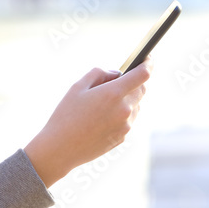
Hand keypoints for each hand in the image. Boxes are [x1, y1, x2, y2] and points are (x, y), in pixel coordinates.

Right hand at [24, 58, 151, 186]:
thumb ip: (99, 73)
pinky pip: (128, 120)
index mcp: (114, 93)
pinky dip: (121, 114)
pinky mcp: (123, 137)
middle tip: (116, 82)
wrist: (60, 148)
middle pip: (141, 90)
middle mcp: (125, 110)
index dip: (148, 63)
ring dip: (127, 99)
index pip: (143, 74)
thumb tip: (117, 74)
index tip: (148, 58)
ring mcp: (125, 126)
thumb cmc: (66, 115)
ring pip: (135, 106)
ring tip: (103, 104)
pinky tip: (101, 118)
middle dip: (134, 82)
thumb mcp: (78, 86)